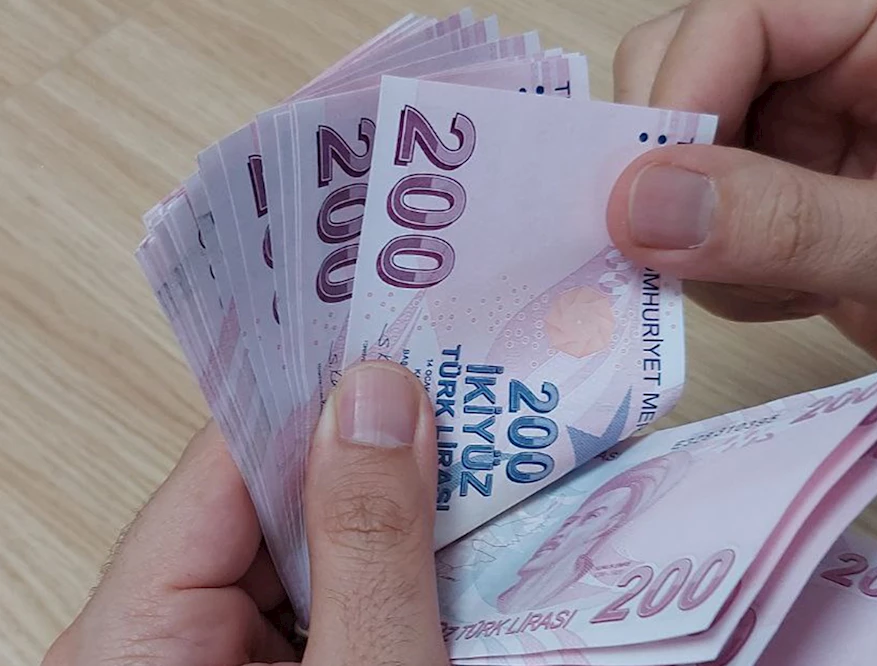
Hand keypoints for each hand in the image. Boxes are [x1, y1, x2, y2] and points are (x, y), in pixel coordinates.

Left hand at [42, 361, 447, 665]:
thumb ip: (368, 544)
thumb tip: (375, 400)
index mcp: (134, 642)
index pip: (223, 464)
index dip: (316, 398)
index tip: (393, 346)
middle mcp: (151, 642)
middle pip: (268, 502)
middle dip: (367, 466)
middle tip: (459, 423)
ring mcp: (202, 659)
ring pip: (302, 548)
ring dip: (384, 526)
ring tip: (468, 496)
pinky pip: (315, 594)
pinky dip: (378, 577)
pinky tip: (442, 563)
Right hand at [607, 0, 876, 392]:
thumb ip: (791, 225)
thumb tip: (642, 208)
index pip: (738, 16)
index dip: (681, 101)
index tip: (651, 205)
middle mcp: (832, 53)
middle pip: (680, 68)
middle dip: (676, 175)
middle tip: (704, 254)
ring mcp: (794, 119)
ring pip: (670, 149)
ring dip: (696, 236)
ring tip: (787, 284)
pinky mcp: (771, 180)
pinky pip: (687, 212)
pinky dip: (713, 267)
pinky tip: (791, 290)